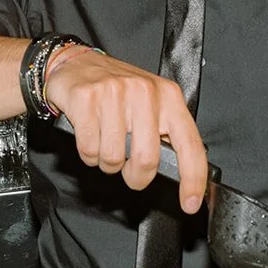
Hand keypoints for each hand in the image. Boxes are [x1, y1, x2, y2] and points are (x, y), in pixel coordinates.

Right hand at [44, 49, 208, 213]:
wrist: (75, 63)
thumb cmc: (115, 89)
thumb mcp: (150, 103)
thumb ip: (166, 133)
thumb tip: (181, 174)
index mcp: (167, 95)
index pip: (189, 144)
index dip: (193, 179)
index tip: (190, 203)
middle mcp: (144, 91)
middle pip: (146, 160)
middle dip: (135, 176)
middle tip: (128, 169)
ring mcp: (113, 93)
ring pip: (114, 158)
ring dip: (107, 162)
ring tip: (105, 142)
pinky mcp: (85, 98)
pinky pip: (89, 149)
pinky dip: (88, 153)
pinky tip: (89, 135)